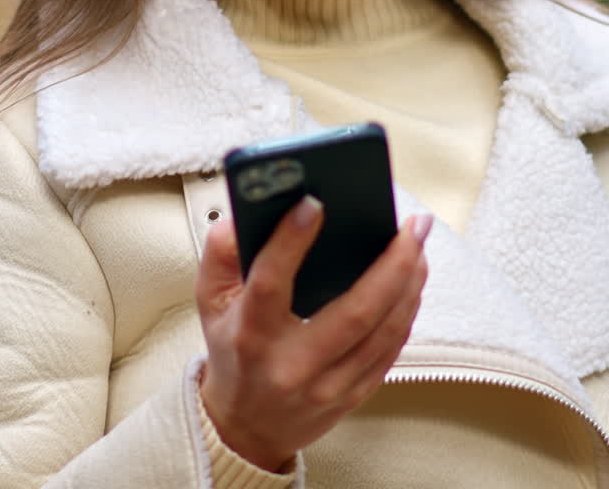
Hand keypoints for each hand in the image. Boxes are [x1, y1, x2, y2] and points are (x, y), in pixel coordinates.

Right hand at [196, 196, 430, 472]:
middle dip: (392, 262)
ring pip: (382, 332)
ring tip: (419, 244)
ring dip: (410, 284)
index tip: (314, 202)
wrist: (245, 427)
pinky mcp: (352, 397)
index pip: (271, 283)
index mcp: (251, 334)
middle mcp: (291, 364)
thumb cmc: (231, 348)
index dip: (291, 241)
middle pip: (355, 311)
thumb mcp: (210, 299)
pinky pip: (389, 352)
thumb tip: (245, 215)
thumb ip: (220, 251)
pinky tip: (414, 281)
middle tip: (412, 223)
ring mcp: (326, 386)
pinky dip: (407, 312)